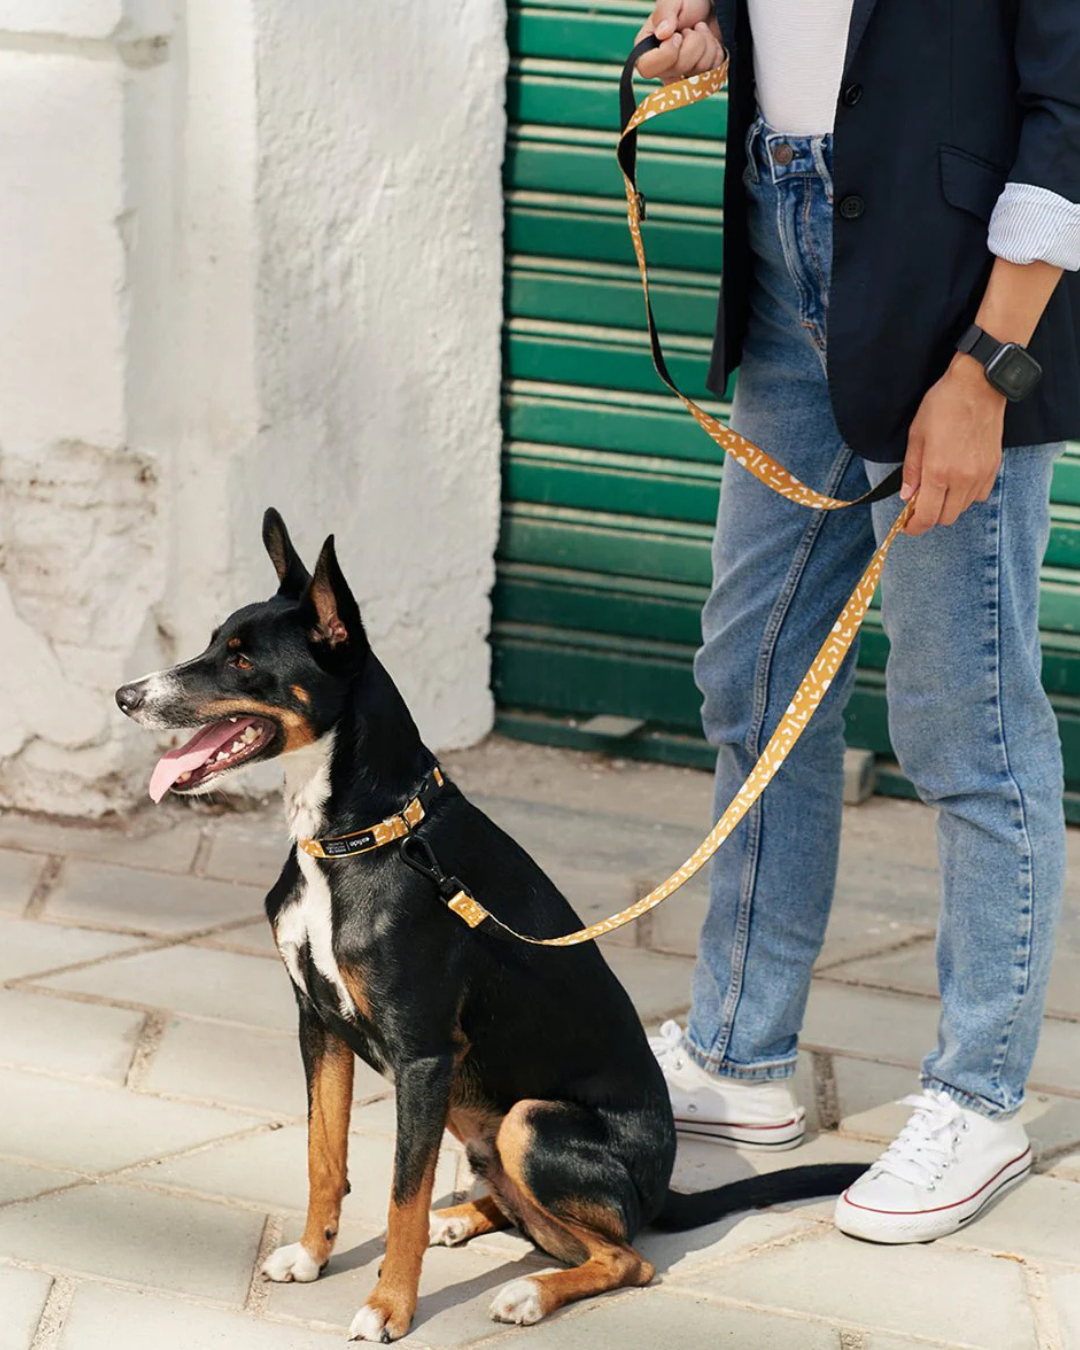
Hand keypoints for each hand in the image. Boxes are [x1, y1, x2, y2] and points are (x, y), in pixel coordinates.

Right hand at [635, 0, 723, 82]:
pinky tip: (708, 42)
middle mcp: (662, 68)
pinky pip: (713, 72)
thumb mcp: (672, 0)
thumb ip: (664, 12)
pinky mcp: (700, 78)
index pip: (648, 69)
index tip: (677, 35)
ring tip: (699, 32)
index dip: (667, 53)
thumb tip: (662, 33)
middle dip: (693, 44)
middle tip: (690, 29)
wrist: (707, 6)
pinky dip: (715, 53)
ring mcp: (682, 76)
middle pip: (679, 69)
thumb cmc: (686, 3)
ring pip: (699, 72)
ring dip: (706, 45)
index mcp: (647, 50)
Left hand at [901, 356, 1005, 535]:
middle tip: (919, 506)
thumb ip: (911, 471)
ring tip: (938, 488)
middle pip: (946, 518)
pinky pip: (979, 496)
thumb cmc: (943, 405)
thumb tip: (907, 497)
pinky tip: (957, 481)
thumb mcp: (916, 436)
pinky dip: (966, 496)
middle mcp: (962, 478)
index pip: (927, 516)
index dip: (914, 527)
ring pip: (963, 509)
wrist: (978, 386)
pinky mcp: (993, 468)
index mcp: (938, 472)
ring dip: (948, 506)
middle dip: (930, 517)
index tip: (907, 526)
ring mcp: (981, 474)